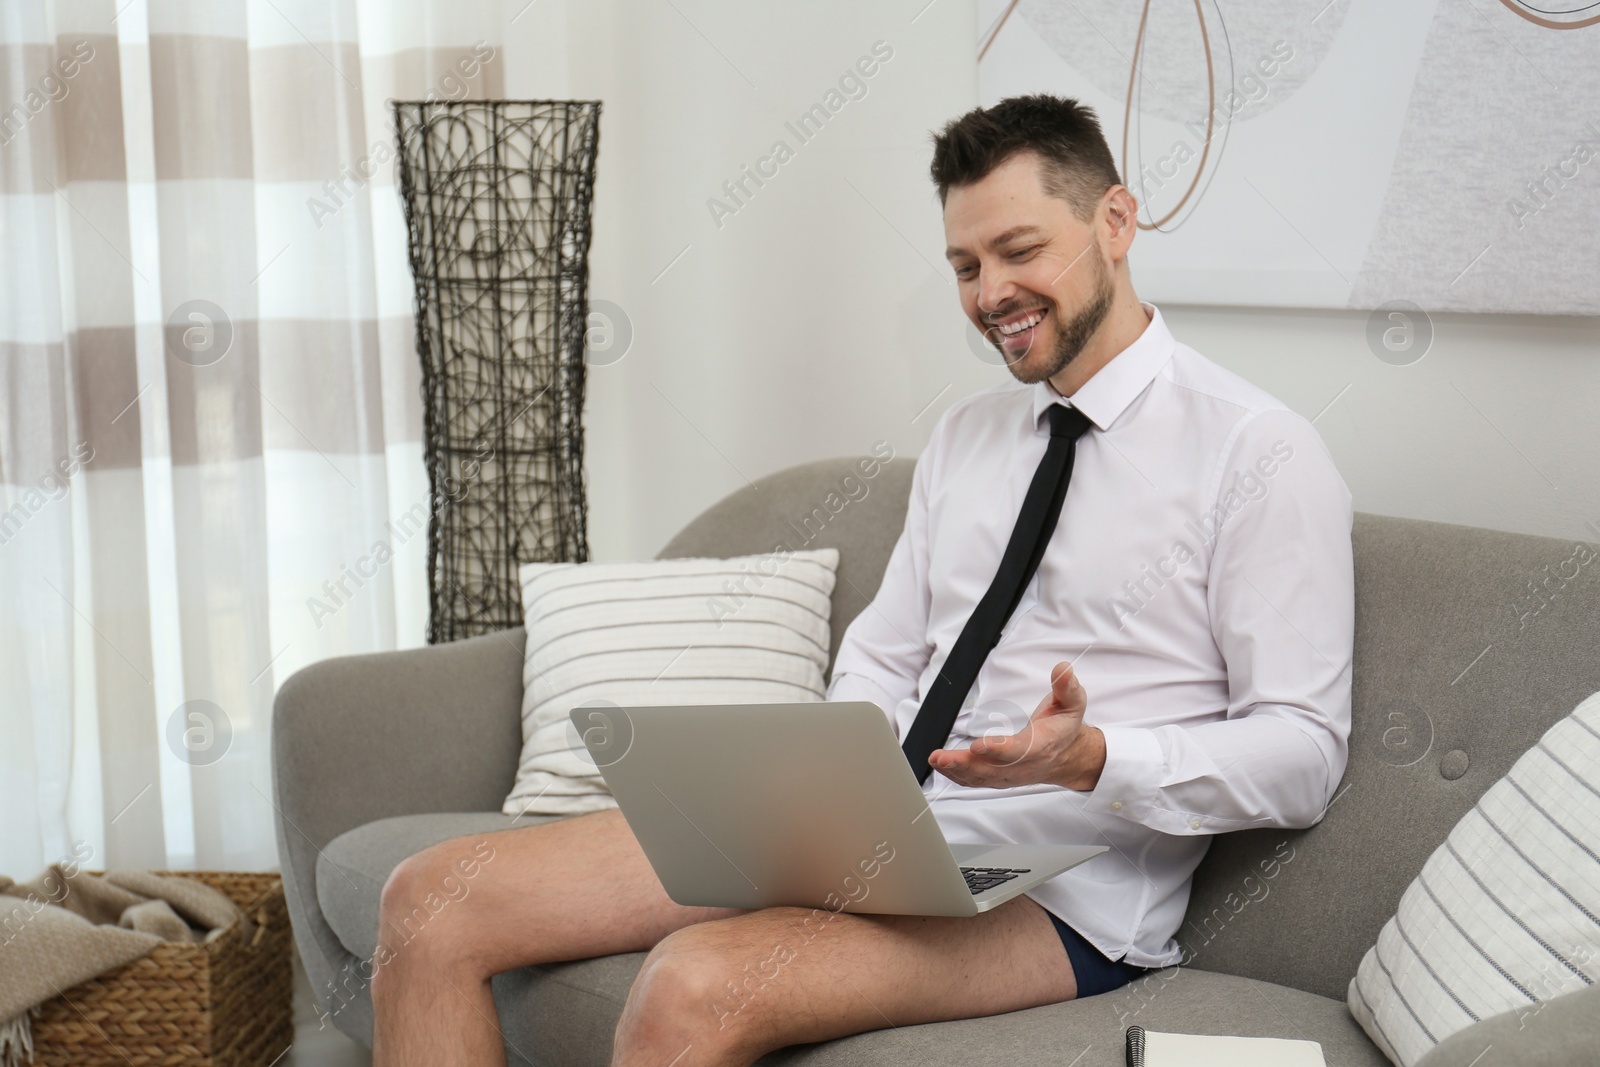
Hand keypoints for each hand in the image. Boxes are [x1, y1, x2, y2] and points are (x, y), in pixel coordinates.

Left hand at [927, 660, 1105, 790]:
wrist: (1068, 756)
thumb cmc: (1064, 728)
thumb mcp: (1073, 703)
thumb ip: (1067, 687)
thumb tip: (1062, 670)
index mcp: (1041, 746)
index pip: (1018, 751)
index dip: (998, 750)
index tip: (979, 745)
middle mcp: (1023, 765)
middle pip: (992, 768)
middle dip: (965, 763)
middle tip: (941, 757)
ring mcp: (1009, 775)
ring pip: (980, 776)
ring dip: (955, 770)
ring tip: (935, 759)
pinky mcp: (999, 778)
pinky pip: (976, 780)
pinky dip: (957, 776)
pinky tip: (941, 766)